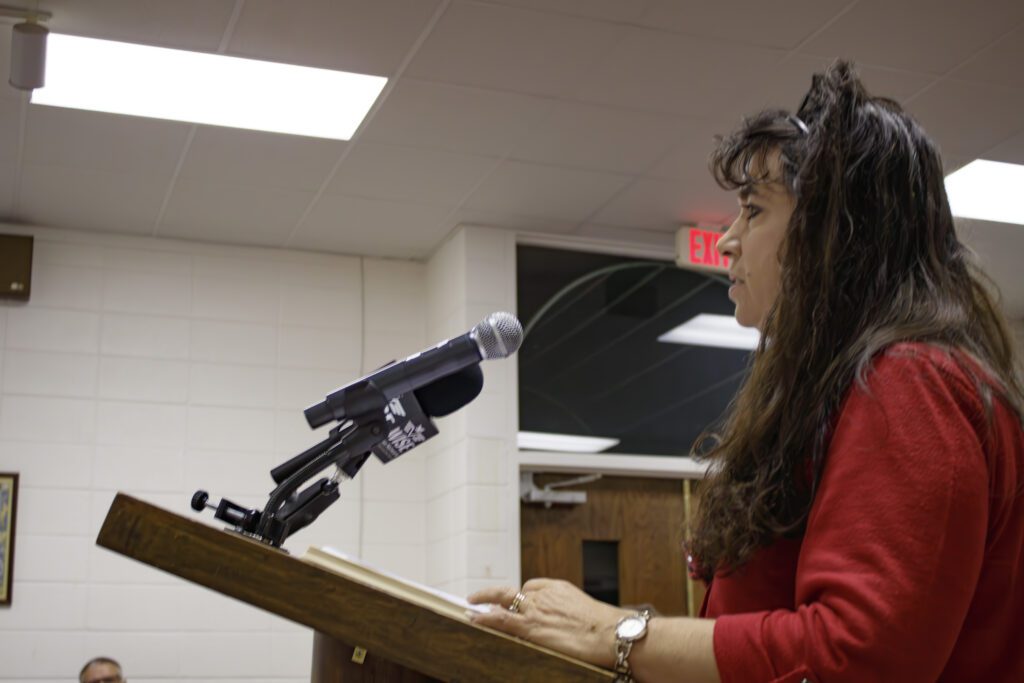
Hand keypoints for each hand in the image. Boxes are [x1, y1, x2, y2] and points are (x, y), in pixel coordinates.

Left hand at [467, 578, 630, 667]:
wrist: (608, 633)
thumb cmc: (604, 627)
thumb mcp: (586, 609)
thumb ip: (569, 610)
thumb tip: (569, 622)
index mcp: (558, 588)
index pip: (531, 587)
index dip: (521, 597)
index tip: (514, 603)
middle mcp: (544, 595)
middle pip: (513, 591)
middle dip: (493, 593)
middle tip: (479, 597)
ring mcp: (536, 610)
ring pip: (503, 600)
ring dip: (484, 601)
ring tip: (470, 605)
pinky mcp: (532, 627)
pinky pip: (502, 619)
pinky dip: (485, 617)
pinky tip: (474, 619)